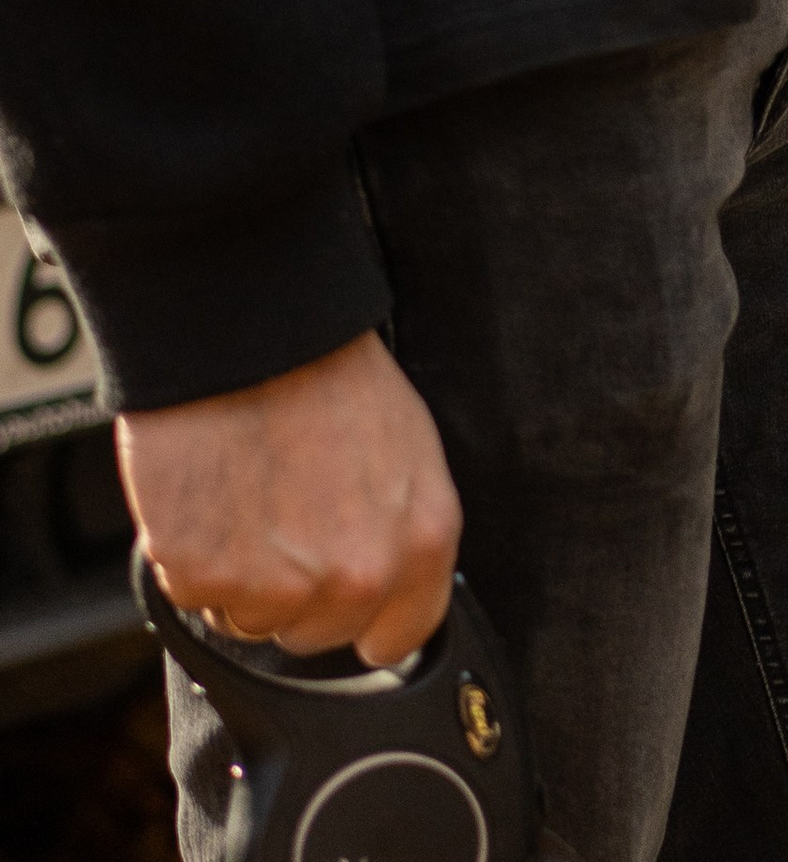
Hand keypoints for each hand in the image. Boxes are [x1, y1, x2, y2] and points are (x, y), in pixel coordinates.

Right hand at [118, 329, 461, 666]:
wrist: (249, 327)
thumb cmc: (328, 370)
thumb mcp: (408, 445)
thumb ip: (405, 526)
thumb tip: (393, 580)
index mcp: (421, 541)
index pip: (403, 633)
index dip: (370, 617)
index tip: (347, 597)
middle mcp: (357, 576)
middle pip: (318, 634)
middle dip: (297, 589)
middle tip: (283, 513)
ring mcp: (279, 586)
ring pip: (253, 622)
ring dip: (242, 576)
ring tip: (246, 493)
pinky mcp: (205, 577)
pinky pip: (195, 597)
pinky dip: (191, 556)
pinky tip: (208, 494)